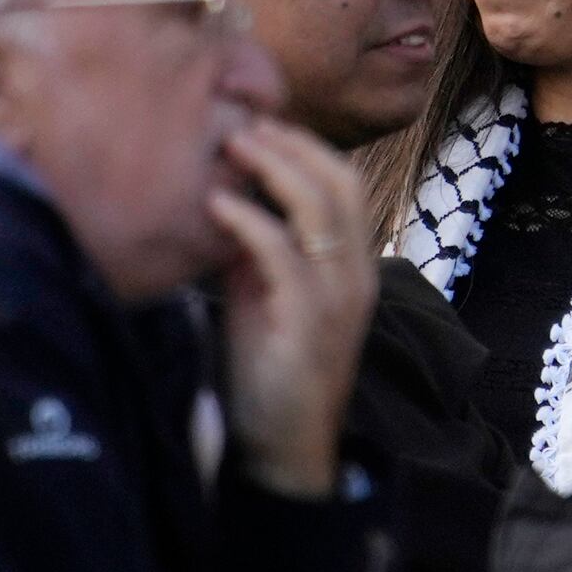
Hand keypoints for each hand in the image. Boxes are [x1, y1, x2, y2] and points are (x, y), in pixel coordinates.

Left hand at [207, 119, 380, 498]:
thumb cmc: (269, 369)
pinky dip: (248, 221)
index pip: (345, 182)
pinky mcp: (308, 324)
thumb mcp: (263, 294)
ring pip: (321, 208)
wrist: (283, 448)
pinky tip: (215, 205)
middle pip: (341, 182)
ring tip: (231, 146)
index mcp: (352, 266)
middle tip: (242, 123)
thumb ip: (256, 248)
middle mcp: (356, 276)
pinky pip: (283, 255)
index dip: (305, 146)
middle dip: (292, 144)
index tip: (257, 124)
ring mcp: (337, 300)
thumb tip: (221, 194)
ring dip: (274, 168)